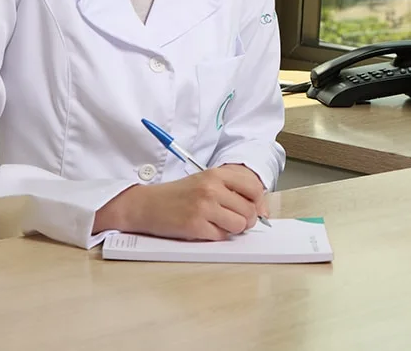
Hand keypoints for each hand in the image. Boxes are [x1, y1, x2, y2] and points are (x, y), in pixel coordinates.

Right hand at [95, 165, 269, 240]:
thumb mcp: (206, 182)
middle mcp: (212, 188)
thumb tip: (263, 210)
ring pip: (239, 225)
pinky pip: (222, 237)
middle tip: (234, 220)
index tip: (253, 208)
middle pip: (249, 210)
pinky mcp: (195, 225)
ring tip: (219, 224)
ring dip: (233, 229)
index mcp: (217, 174)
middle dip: (246, 220)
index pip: (254, 188)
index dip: (258, 202)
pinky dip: (218, 236)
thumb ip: (234, 190)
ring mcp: (204, 207)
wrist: (147, 204)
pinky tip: (206, 229)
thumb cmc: (179, 195)